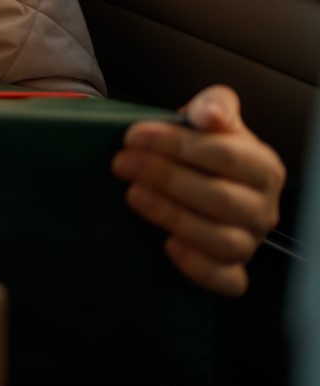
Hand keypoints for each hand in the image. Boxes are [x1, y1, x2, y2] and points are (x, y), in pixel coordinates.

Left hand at [112, 85, 285, 295]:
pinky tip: (169, 247)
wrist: (189, 175)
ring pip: (221, 240)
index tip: (133, 137)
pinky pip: (226, 281)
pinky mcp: (231, 270)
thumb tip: (210, 114)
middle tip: (122, 164)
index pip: (225, 156)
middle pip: (220, 198)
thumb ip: (215, 105)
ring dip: (173, 217)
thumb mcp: (207, 116)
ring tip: (133, 195)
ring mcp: (249, 242)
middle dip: (165, 178)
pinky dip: (199, 267)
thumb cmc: (200, 147)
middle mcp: (262, 207)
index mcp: (263, 167)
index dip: (177, 146)